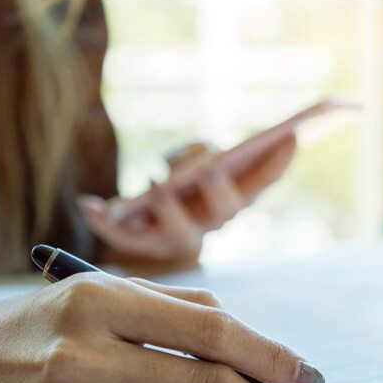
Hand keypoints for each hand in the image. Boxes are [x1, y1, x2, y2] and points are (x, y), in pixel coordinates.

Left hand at [78, 132, 296, 263]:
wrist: (135, 225)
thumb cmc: (174, 179)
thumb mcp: (191, 157)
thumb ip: (198, 152)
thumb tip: (203, 157)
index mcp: (231, 201)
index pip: (262, 184)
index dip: (278, 163)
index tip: (293, 135)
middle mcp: (210, 225)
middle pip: (225, 212)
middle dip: (221, 190)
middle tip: (213, 169)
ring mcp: (175, 240)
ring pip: (178, 233)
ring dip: (168, 209)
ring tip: (154, 181)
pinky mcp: (139, 247)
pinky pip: (121, 238)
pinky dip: (104, 222)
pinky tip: (89, 203)